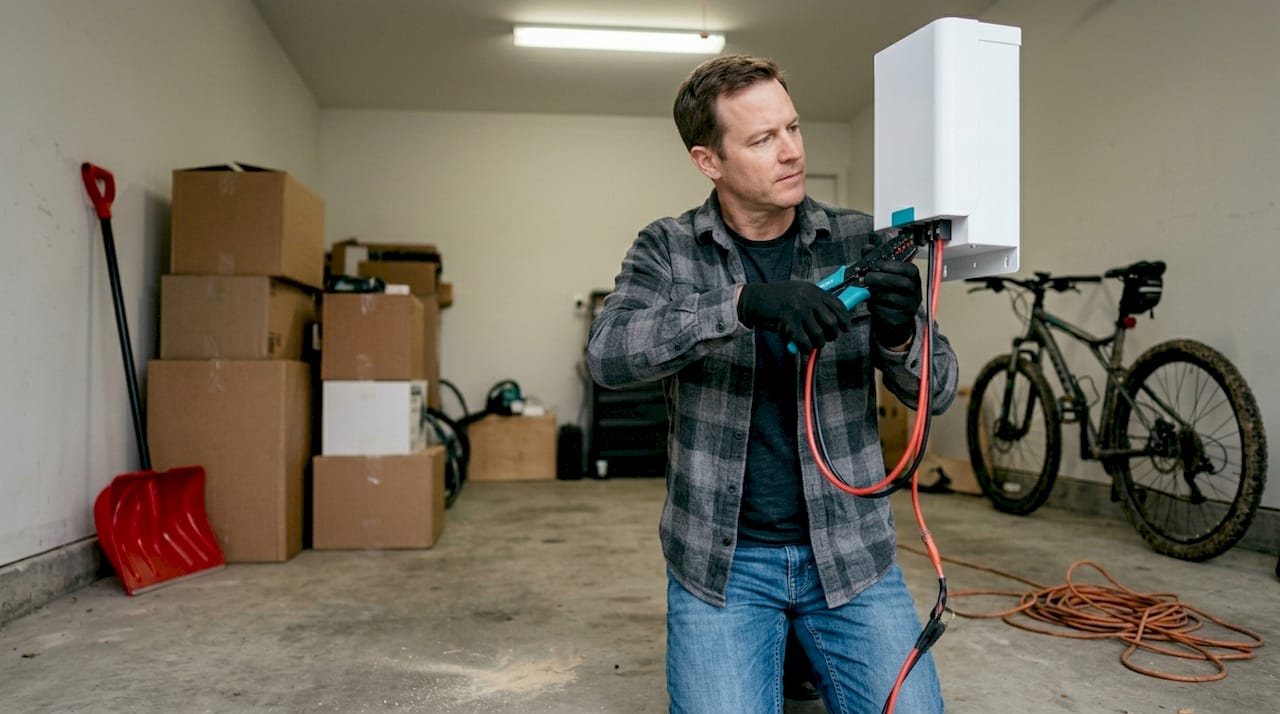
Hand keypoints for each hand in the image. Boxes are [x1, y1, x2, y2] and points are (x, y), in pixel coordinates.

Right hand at [737, 281, 851, 352]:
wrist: (753, 300)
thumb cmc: (776, 299)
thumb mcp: (798, 293)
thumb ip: (814, 303)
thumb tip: (831, 318)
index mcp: (813, 290)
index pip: (838, 305)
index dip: (845, 319)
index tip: (845, 328)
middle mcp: (808, 298)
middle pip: (832, 322)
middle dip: (832, 335)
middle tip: (826, 338)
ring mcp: (798, 309)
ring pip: (819, 334)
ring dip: (817, 343)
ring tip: (811, 343)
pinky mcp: (788, 321)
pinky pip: (804, 341)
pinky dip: (805, 348)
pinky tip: (801, 347)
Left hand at [861, 242, 921, 349]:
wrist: (892, 315)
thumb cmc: (888, 290)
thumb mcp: (884, 273)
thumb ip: (876, 259)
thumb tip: (867, 247)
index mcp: (913, 278)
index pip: (910, 270)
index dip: (894, 266)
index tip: (877, 264)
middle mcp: (915, 292)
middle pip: (903, 284)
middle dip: (881, 279)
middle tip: (866, 278)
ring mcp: (910, 307)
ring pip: (894, 299)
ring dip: (877, 294)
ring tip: (867, 292)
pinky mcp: (902, 320)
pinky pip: (889, 314)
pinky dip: (876, 308)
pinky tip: (871, 303)